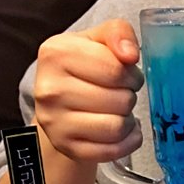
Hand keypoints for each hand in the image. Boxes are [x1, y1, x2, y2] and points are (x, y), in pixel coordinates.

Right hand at [34, 19, 144, 161]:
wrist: (60, 106)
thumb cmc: (84, 70)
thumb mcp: (97, 41)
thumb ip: (118, 33)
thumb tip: (130, 54)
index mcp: (56, 53)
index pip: (116, 70)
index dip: (132, 75)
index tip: (128, 76)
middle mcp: (50, 89)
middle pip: (120, 100)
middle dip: (129, 97)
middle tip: (121, 95)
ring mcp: (56, 123)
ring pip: (117, 127)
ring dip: (128, 120)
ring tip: (119, 112)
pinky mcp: (68, 148)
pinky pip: (114, 150)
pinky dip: (128, 141)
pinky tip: (122, 131)